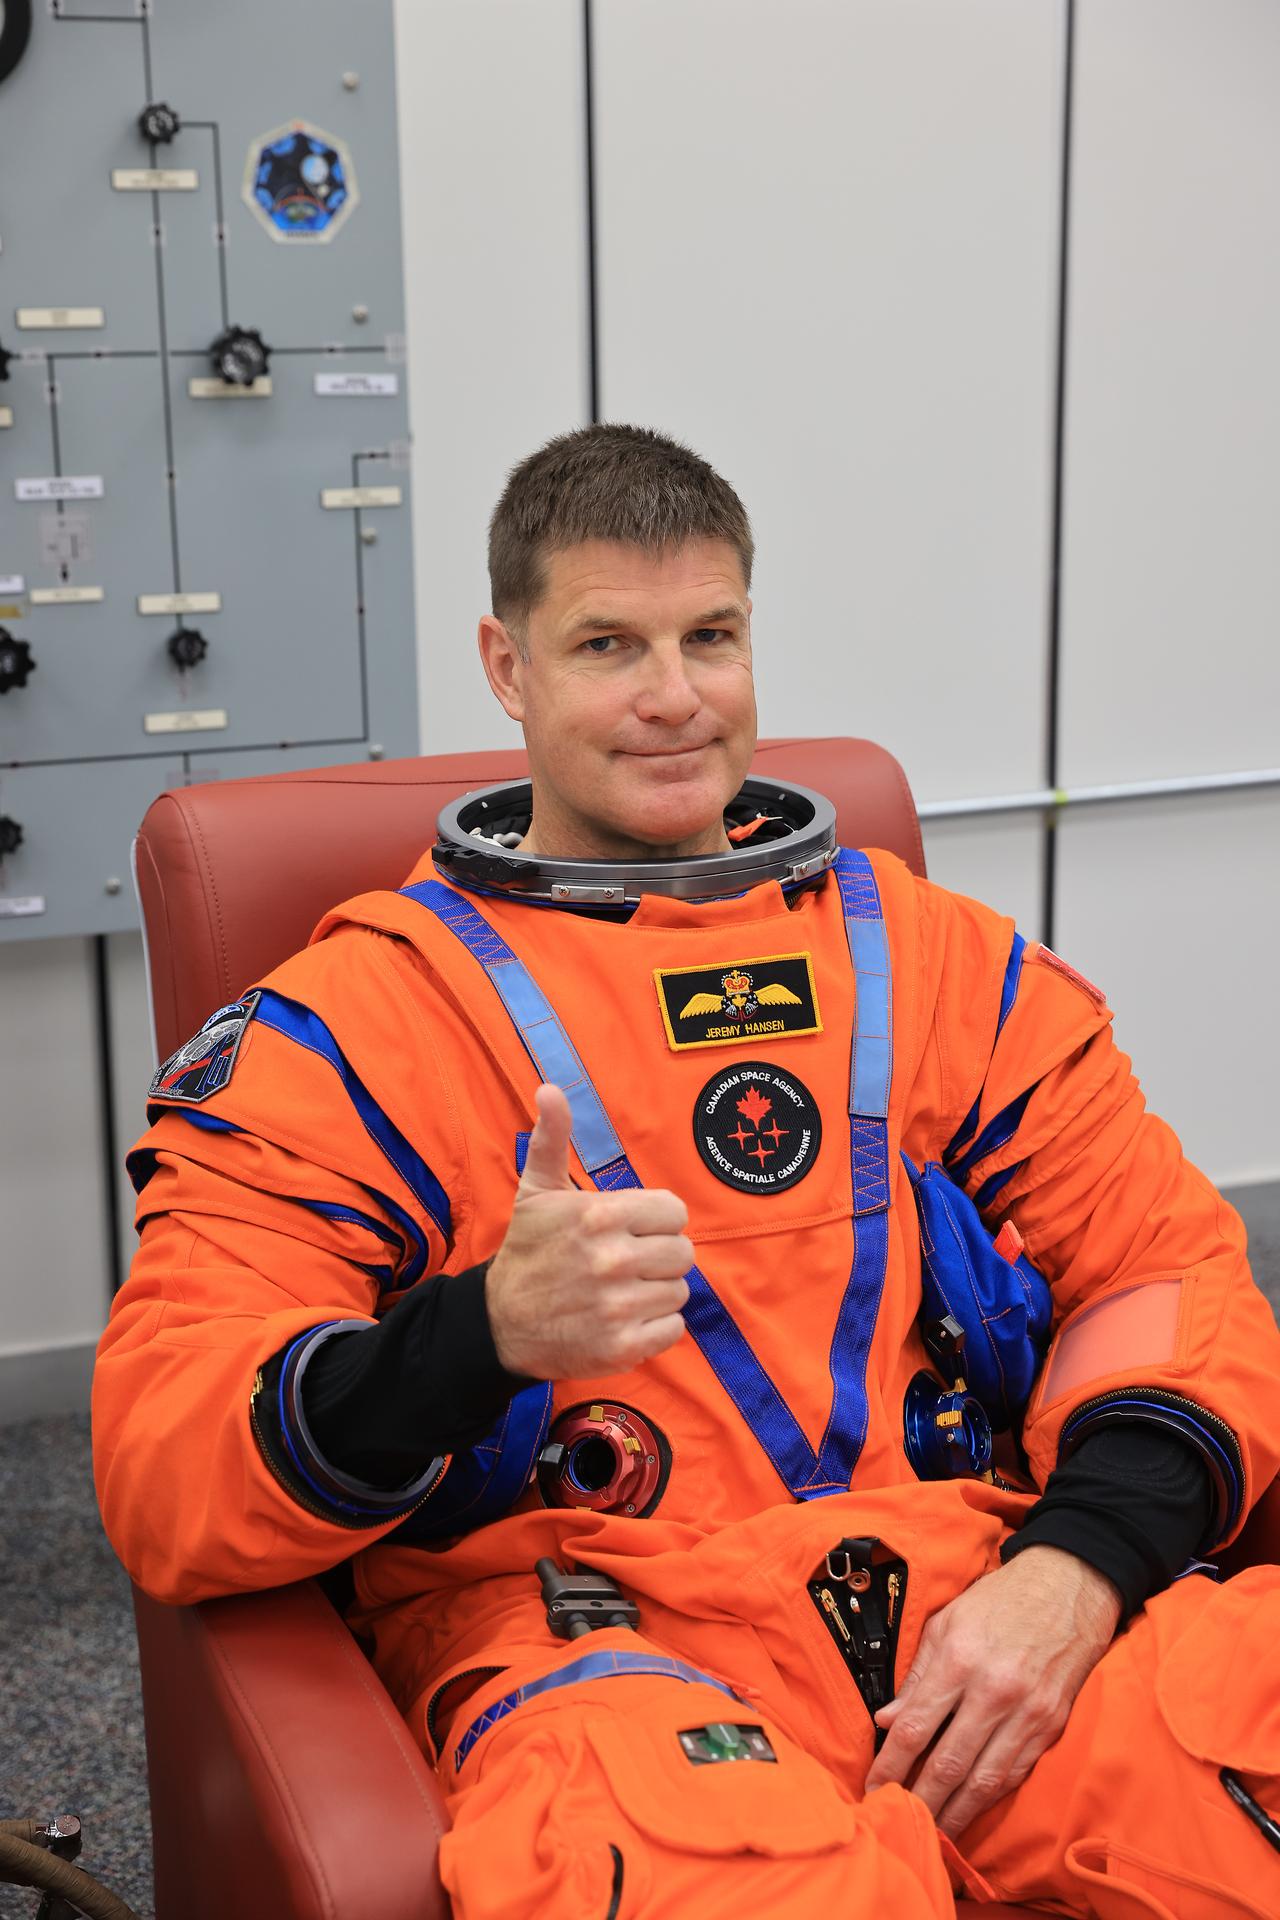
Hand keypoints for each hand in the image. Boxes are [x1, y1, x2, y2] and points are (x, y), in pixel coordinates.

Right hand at [484, 1083, 692, 1380]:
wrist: (500, 1324)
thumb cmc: (528, 1252)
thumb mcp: (536, 1191)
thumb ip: (552, 1138)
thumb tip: (550, 1089)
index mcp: (600, 1215)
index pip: (674, 1212)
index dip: (656, 1221)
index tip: (630, 1230)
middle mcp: (613, 1259)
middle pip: (683, 1252)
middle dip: (659, 1257)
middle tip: (626, 1264)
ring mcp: (620, 1306)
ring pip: (679, 1290)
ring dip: (656, 1292)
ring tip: (621, 1292)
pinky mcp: (624, 1346)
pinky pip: (673, 1328)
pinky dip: (655, 1327)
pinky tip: (624, 1319)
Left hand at [864, 1545, 1121, 1837]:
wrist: (1067, 1589)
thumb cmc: (999, 1601)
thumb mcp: (946, 1623)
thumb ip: (917, 1675)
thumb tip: (887, 1720)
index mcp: (960, 1660)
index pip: (916, 1728)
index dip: (890, 1765)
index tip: (872, 1787)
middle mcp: (994, 1691)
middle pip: (949, 1764)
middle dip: (920, 1800)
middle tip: (897, 1822)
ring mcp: (1027, 1713)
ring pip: (984, 1780)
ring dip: (955, 1812)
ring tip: (931, 1831)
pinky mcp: (1050, 1726)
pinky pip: (1014, 1773)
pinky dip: (989, 1797)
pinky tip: (970, 1808)